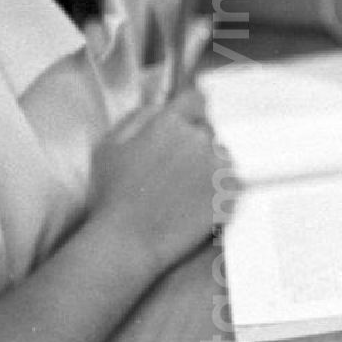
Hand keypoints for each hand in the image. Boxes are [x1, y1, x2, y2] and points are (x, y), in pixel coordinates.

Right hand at [88, 90, 237, 272]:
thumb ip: (138, 116)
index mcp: (170, 123)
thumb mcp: (110, 144)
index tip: (187, 123)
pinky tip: (196, 203)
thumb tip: (162, 106)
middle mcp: (199, 140)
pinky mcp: (229, 195)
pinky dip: (219, 189)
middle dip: (196, 143)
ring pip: (222, 156)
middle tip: (176, 169)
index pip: (196, 100)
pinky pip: (231, 182)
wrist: (127, 242)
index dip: (191, 112)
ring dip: (210, 166)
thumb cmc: (111, 195)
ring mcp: (217, 168)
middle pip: (208, 130)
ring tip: (185, 190)